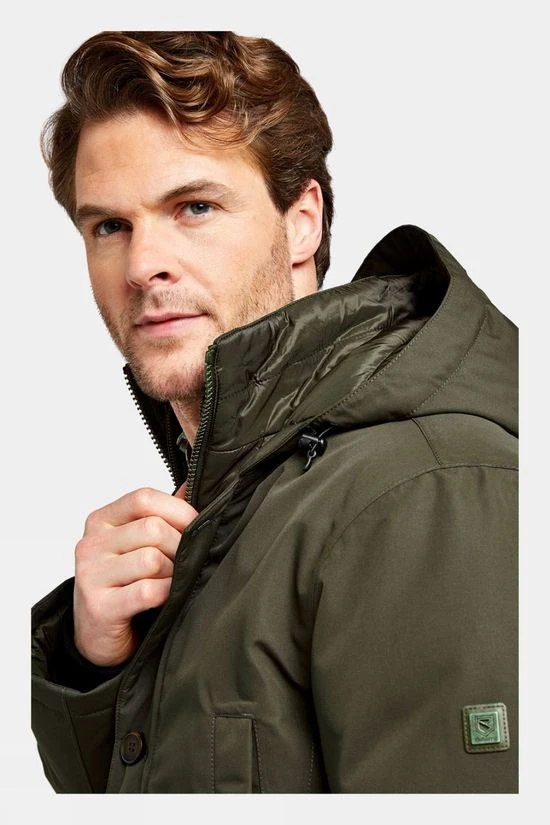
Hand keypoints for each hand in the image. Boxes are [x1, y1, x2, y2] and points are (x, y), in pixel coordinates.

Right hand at [73, 484, 196, 665]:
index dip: (178, 510)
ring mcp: (92, 575)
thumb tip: (191, 485)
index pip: (143, 498)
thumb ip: (162, 514)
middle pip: (152, 528)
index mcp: (102, 520)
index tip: (195, 526)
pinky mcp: (100, 606)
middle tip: (185, 562)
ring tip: (172, 581)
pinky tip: (166, 598)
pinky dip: (166, 593)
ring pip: (152, 559)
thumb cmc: (123, 583)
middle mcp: (92, 544)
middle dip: (180, 545)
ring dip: (173, 572)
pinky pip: (148, 591)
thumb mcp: (136, 543)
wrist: (96, 634)